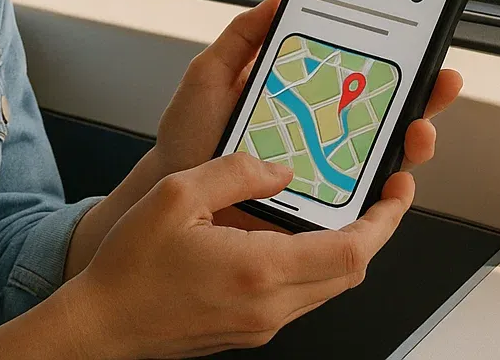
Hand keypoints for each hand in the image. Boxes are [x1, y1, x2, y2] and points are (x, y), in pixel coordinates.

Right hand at [60, 152, 415, 358]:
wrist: (103, 324)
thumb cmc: (130, 268)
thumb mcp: (178, 195)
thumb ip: (236, 172)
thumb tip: (280, 170)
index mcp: (259, 270)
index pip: (351, 252)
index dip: (384, 221)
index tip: (396, 191)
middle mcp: (269, 306)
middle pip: (349, 273)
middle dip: (373, 232)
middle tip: (379, 193)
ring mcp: (261, 323)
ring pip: (327, 286)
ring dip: (343, 249)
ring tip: (340, 208)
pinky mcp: (250, 329)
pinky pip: (299, 295)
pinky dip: (312, 264)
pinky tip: (293, 235)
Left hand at [147, 0, 463, 227]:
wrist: (172, 196)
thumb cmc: (189, 140)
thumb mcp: (210, 76)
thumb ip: (242, 37)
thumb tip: (279, 0)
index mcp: (303, 101)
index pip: (360, 80)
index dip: (394, 65)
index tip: (418, 48)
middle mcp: (322, 138)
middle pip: (386, 118)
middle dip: (423, 101)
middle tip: (438, 86)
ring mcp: (324, 178)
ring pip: (386, 161)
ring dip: (414, 145)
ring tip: (419, 132)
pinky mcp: (318, 216)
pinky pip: (364, 209)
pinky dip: (388, 199)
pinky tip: (395, 183)